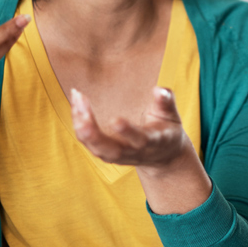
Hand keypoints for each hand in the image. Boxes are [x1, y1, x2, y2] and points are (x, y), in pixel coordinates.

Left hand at [70, 87, 191, 169]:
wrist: (162, 156)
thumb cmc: (166, 131)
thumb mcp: (172, 116)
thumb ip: (166, 101)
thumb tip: (159, 89)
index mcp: (152, 142)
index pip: (140, 140)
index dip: (128, 132)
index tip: (115, 120)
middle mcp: (133, 153)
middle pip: (110, 150)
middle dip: (94, 133)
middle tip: (82, 111)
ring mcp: (118, 156)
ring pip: (96, 148)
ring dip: (82, 127)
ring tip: (76, 101)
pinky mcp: (106, 154)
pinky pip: (88, 143)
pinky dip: (79, 125)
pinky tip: (75, 106)